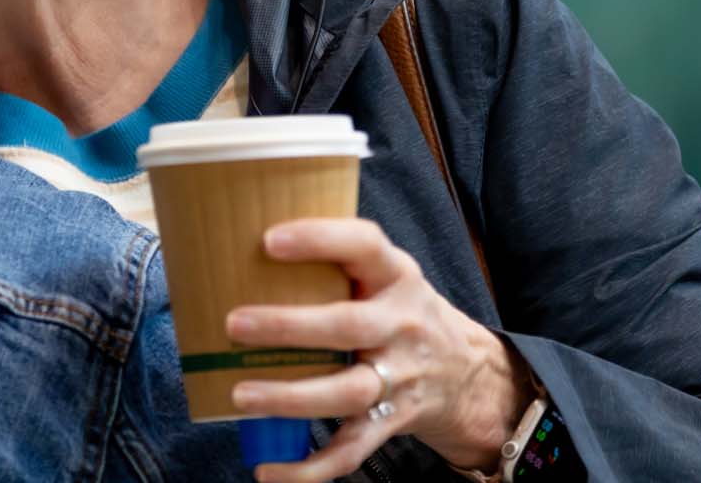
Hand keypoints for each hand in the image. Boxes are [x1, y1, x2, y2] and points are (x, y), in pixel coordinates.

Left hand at [224, 218, 530, 482]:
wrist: (466, 370)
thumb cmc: (397, 309)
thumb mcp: (382, 272)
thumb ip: (333, 262)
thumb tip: (235, 244)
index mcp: (395, 274)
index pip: (364, 244)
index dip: (319, 239)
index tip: (268, 239)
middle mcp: (400, 323)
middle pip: (348, 326)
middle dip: (289, 326)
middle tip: (234, 324)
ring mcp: (400, 376)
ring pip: (348, 392)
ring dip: (291, 398)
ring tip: (241, 396)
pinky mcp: (392, 420)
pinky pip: (352, 448)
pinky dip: (310, 467)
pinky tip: (270, 471)